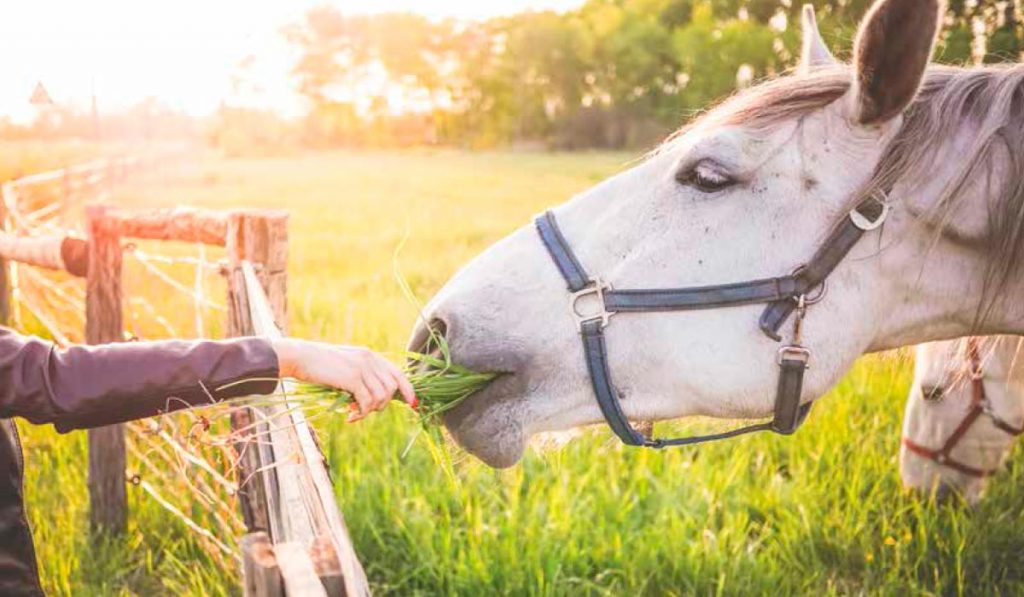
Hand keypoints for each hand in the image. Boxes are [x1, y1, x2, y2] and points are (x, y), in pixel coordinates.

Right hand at [272, 338, 415, 421]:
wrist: (301, 357)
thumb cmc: (319, 366)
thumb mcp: (345, 367)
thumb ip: (361, 376)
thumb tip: (372, 398)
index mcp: (370, 356)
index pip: (398, 373)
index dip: (408, 390)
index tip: (414, 404)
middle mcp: (370, 359)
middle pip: (391, 389)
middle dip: (382, 405)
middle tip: (363, 411)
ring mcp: (362, 368)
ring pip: (381, 397)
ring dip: (369, 411)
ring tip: (353, 413)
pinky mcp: (353, 378)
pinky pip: (367, 402)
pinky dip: (361, 413)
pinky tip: (349, 416)